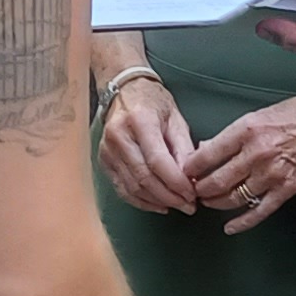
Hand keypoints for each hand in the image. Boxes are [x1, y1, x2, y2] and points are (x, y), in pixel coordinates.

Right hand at [95, 77, 200, 216]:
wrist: (124, 90)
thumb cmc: (153, 102)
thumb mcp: (176, 119)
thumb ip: (183, 149)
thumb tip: (191, 179)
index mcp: (140, 120)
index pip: (157, 160)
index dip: (176, 182)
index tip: (193, 194)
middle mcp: (119, 136)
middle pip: (144, 177)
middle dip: (169, 196)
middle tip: (189, 206)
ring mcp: (107, 150)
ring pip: (133, 187)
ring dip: (157, 201)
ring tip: (177, 205)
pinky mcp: (103, 161)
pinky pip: (122, 188)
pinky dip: (141, 201)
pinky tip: (158, 204)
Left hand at [181, 87, 295, 233]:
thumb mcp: (264, 113)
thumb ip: (236, 133)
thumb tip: (210, 147)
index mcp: (248, 129)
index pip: (207, 154)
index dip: (191, 167)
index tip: (185, 171)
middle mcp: (257, 153)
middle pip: (216, 180)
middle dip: (200, 189)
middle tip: (193, 190)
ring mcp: (272, 174)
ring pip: (232, 198)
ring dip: (216, 203)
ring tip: (209, 202)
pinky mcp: (288, 189)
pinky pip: (259, 211)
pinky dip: (242, 223)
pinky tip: (231, 227)